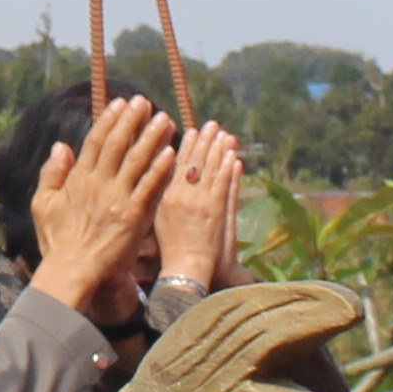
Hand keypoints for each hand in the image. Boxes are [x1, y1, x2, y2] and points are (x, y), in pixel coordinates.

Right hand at [28, 94, 174, 319]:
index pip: (95, 142)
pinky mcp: (134, 216)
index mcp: (78, 179)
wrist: (72, 271)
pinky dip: (160, 169)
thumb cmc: (57, 242)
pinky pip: (150, 187)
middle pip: (118, 145)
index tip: (120, 103)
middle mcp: (99, 184)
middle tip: (144, 101)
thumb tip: (61, 146)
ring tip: (164, 119)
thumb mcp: (43, 205)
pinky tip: (172, 153)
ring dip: (151, 138)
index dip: (109, 120)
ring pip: (137, 161)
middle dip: (132, 120)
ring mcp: (118, 199)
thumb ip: (51, 174)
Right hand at [153, 124, 244, 293]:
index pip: (177, 164)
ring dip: (218, 149)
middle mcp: (182, 195)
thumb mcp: (159, 218)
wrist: (184, 267)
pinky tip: (233, 156)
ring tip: (225, 133)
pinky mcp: (215, 210)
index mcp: (166, 195)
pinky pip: (222, 184)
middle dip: (205, 141)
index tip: (192, 131)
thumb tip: (168, 177)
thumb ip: (163, 195)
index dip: (187, 146)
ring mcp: (199, 201)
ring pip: (210, 169)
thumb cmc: (169, 248)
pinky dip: (228, 169)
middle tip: (212, 124)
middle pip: (195, 161)